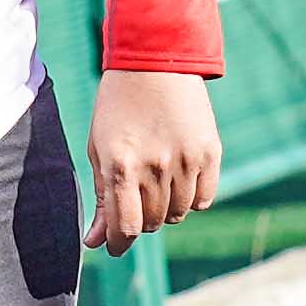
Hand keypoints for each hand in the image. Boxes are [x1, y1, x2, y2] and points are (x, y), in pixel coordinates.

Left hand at [89, 68, 221, 252]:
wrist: (155, 61)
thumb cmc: (118, 106)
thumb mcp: (100, 149)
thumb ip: (102, 197)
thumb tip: (95, 242)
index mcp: (121, 166)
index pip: (125, 228)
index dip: (118, 243)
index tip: (115, 244)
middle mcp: (155, 167)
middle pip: (152, 223)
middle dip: (140, 221)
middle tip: (135, 200)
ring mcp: (186, 160)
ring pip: (178, 214)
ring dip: (165, 210)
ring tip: (157, 184)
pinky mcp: (209, 152)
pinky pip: (204, 199)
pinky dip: (192, 199)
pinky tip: (180, 181)